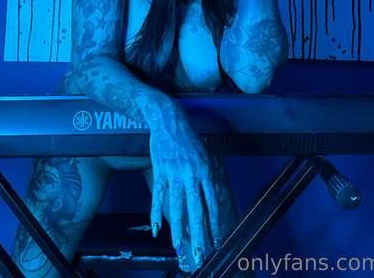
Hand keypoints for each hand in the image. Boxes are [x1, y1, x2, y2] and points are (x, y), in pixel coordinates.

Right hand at [148, 104, 220, 271]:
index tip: (217, 240)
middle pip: (196, 209)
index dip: (214, 224)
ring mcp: (175, 173)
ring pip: (177, 206)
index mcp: (205, 171)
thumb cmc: (187, 139)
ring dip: (178, 228)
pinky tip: (156, 228)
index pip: (212, 203)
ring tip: (178, 246)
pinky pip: (158, 196)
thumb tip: (212, 196)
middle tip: (202, 252)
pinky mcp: (160, 171)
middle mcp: (192, 174)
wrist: (168, 120)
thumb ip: (207, 177)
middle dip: (199, 233)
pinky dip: (156, 213)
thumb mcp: (203, 156)